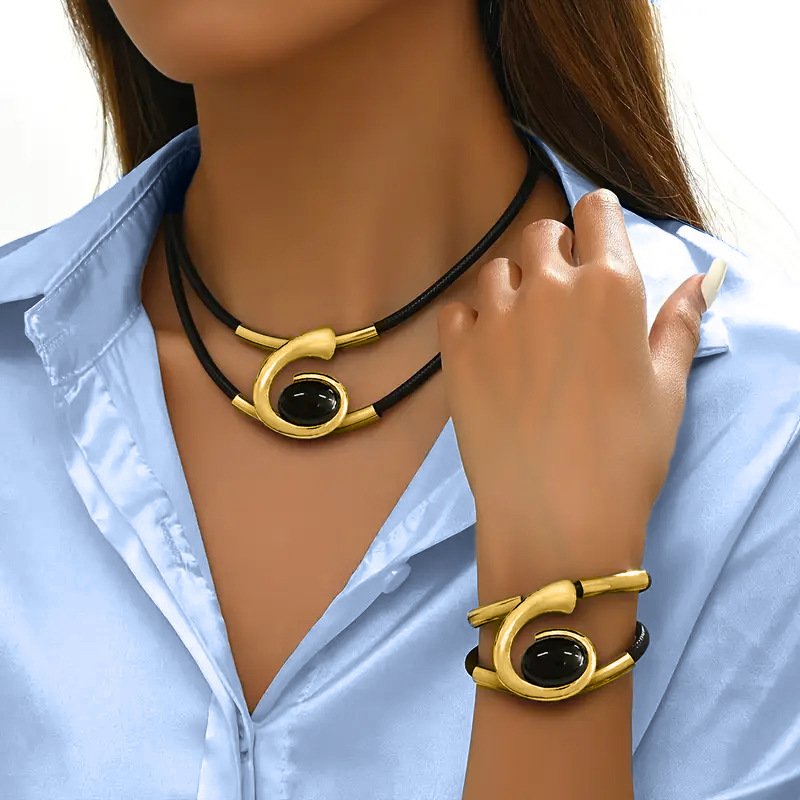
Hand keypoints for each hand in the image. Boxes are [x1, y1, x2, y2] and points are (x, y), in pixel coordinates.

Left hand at [436, 188, 726, 591]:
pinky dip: (472, 321)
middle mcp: (549, 287)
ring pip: (498, 270)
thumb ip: (678, 324)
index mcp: (610, 286)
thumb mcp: (667, 388)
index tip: (596, 249)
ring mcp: (497, 317)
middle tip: (564, 302)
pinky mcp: (457, 350)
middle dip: (555, 253)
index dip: (598, 224)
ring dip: (514, 288)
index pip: (597, 210)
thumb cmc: (625, 455)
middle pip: (542, 234)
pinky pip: (459, 311)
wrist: (556, 516)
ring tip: (526, 335)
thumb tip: (698, 281)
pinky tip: (490, 355)